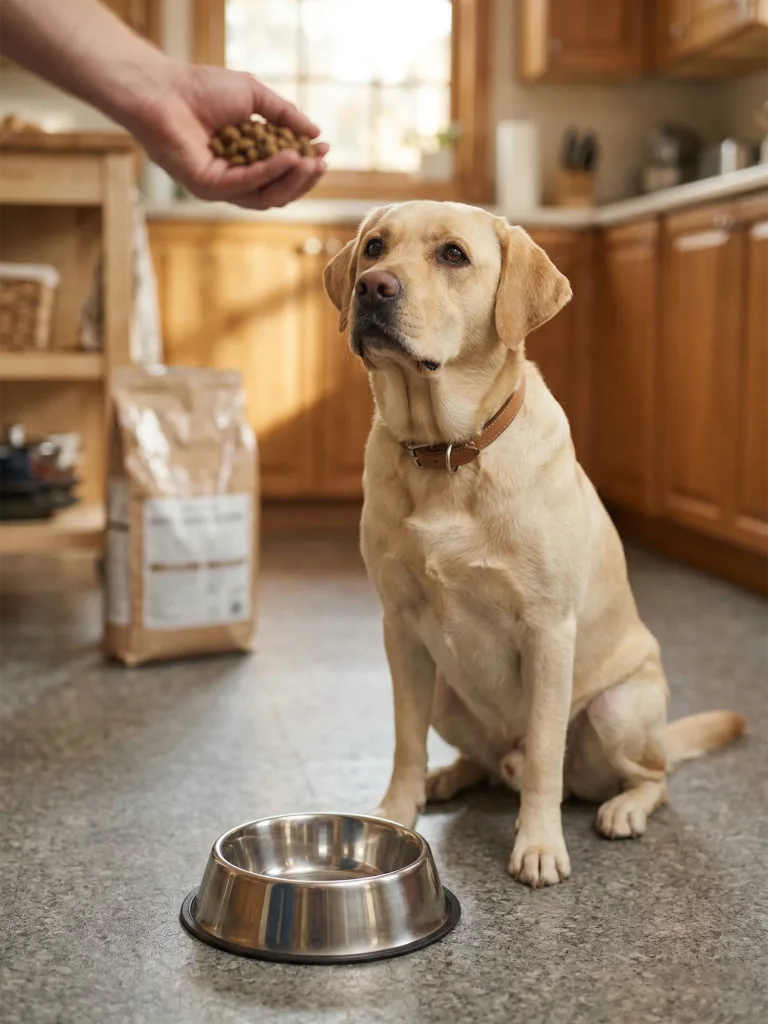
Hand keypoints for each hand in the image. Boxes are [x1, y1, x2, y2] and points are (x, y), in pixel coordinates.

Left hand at [124, 62, 328, 208]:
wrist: (164, 90)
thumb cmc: (202, 89)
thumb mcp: (254, 96)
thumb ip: (284, 114)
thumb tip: (315, 132)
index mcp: (247, 157)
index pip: (283, 171)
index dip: (306, 163)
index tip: (324, 149)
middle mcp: (236, 176)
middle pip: (279, 190)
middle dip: (304, 177)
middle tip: (320, 163)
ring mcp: (222, 186)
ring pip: (266, 196)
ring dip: (291, 180)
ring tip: (307, 161)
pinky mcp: (209, 188)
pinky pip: (245, 186)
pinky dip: (268, 172)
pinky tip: (286, 158)